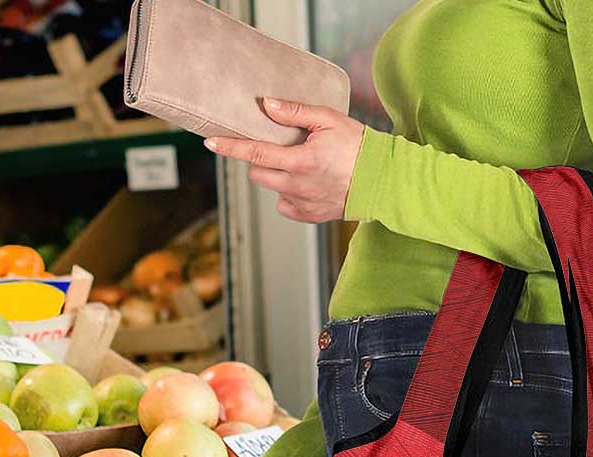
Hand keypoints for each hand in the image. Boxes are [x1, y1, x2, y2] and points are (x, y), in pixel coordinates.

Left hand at [204, 97, 364, 222]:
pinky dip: (289, 193)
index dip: (230, 147)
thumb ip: (294, 112)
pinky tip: (306, 183)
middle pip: (258, 173)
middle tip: (278, 147)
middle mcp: (297, 186)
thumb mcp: (328, 119)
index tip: (211, 143)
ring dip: (276, 175)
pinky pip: (285, 204)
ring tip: (299, 164)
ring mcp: (302, 204)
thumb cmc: (358, 146)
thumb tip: (266, 105)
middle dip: (260, 159)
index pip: (255, 153)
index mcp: (300, 161)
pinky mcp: (309, 216)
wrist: (382, 181)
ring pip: (272, 188)